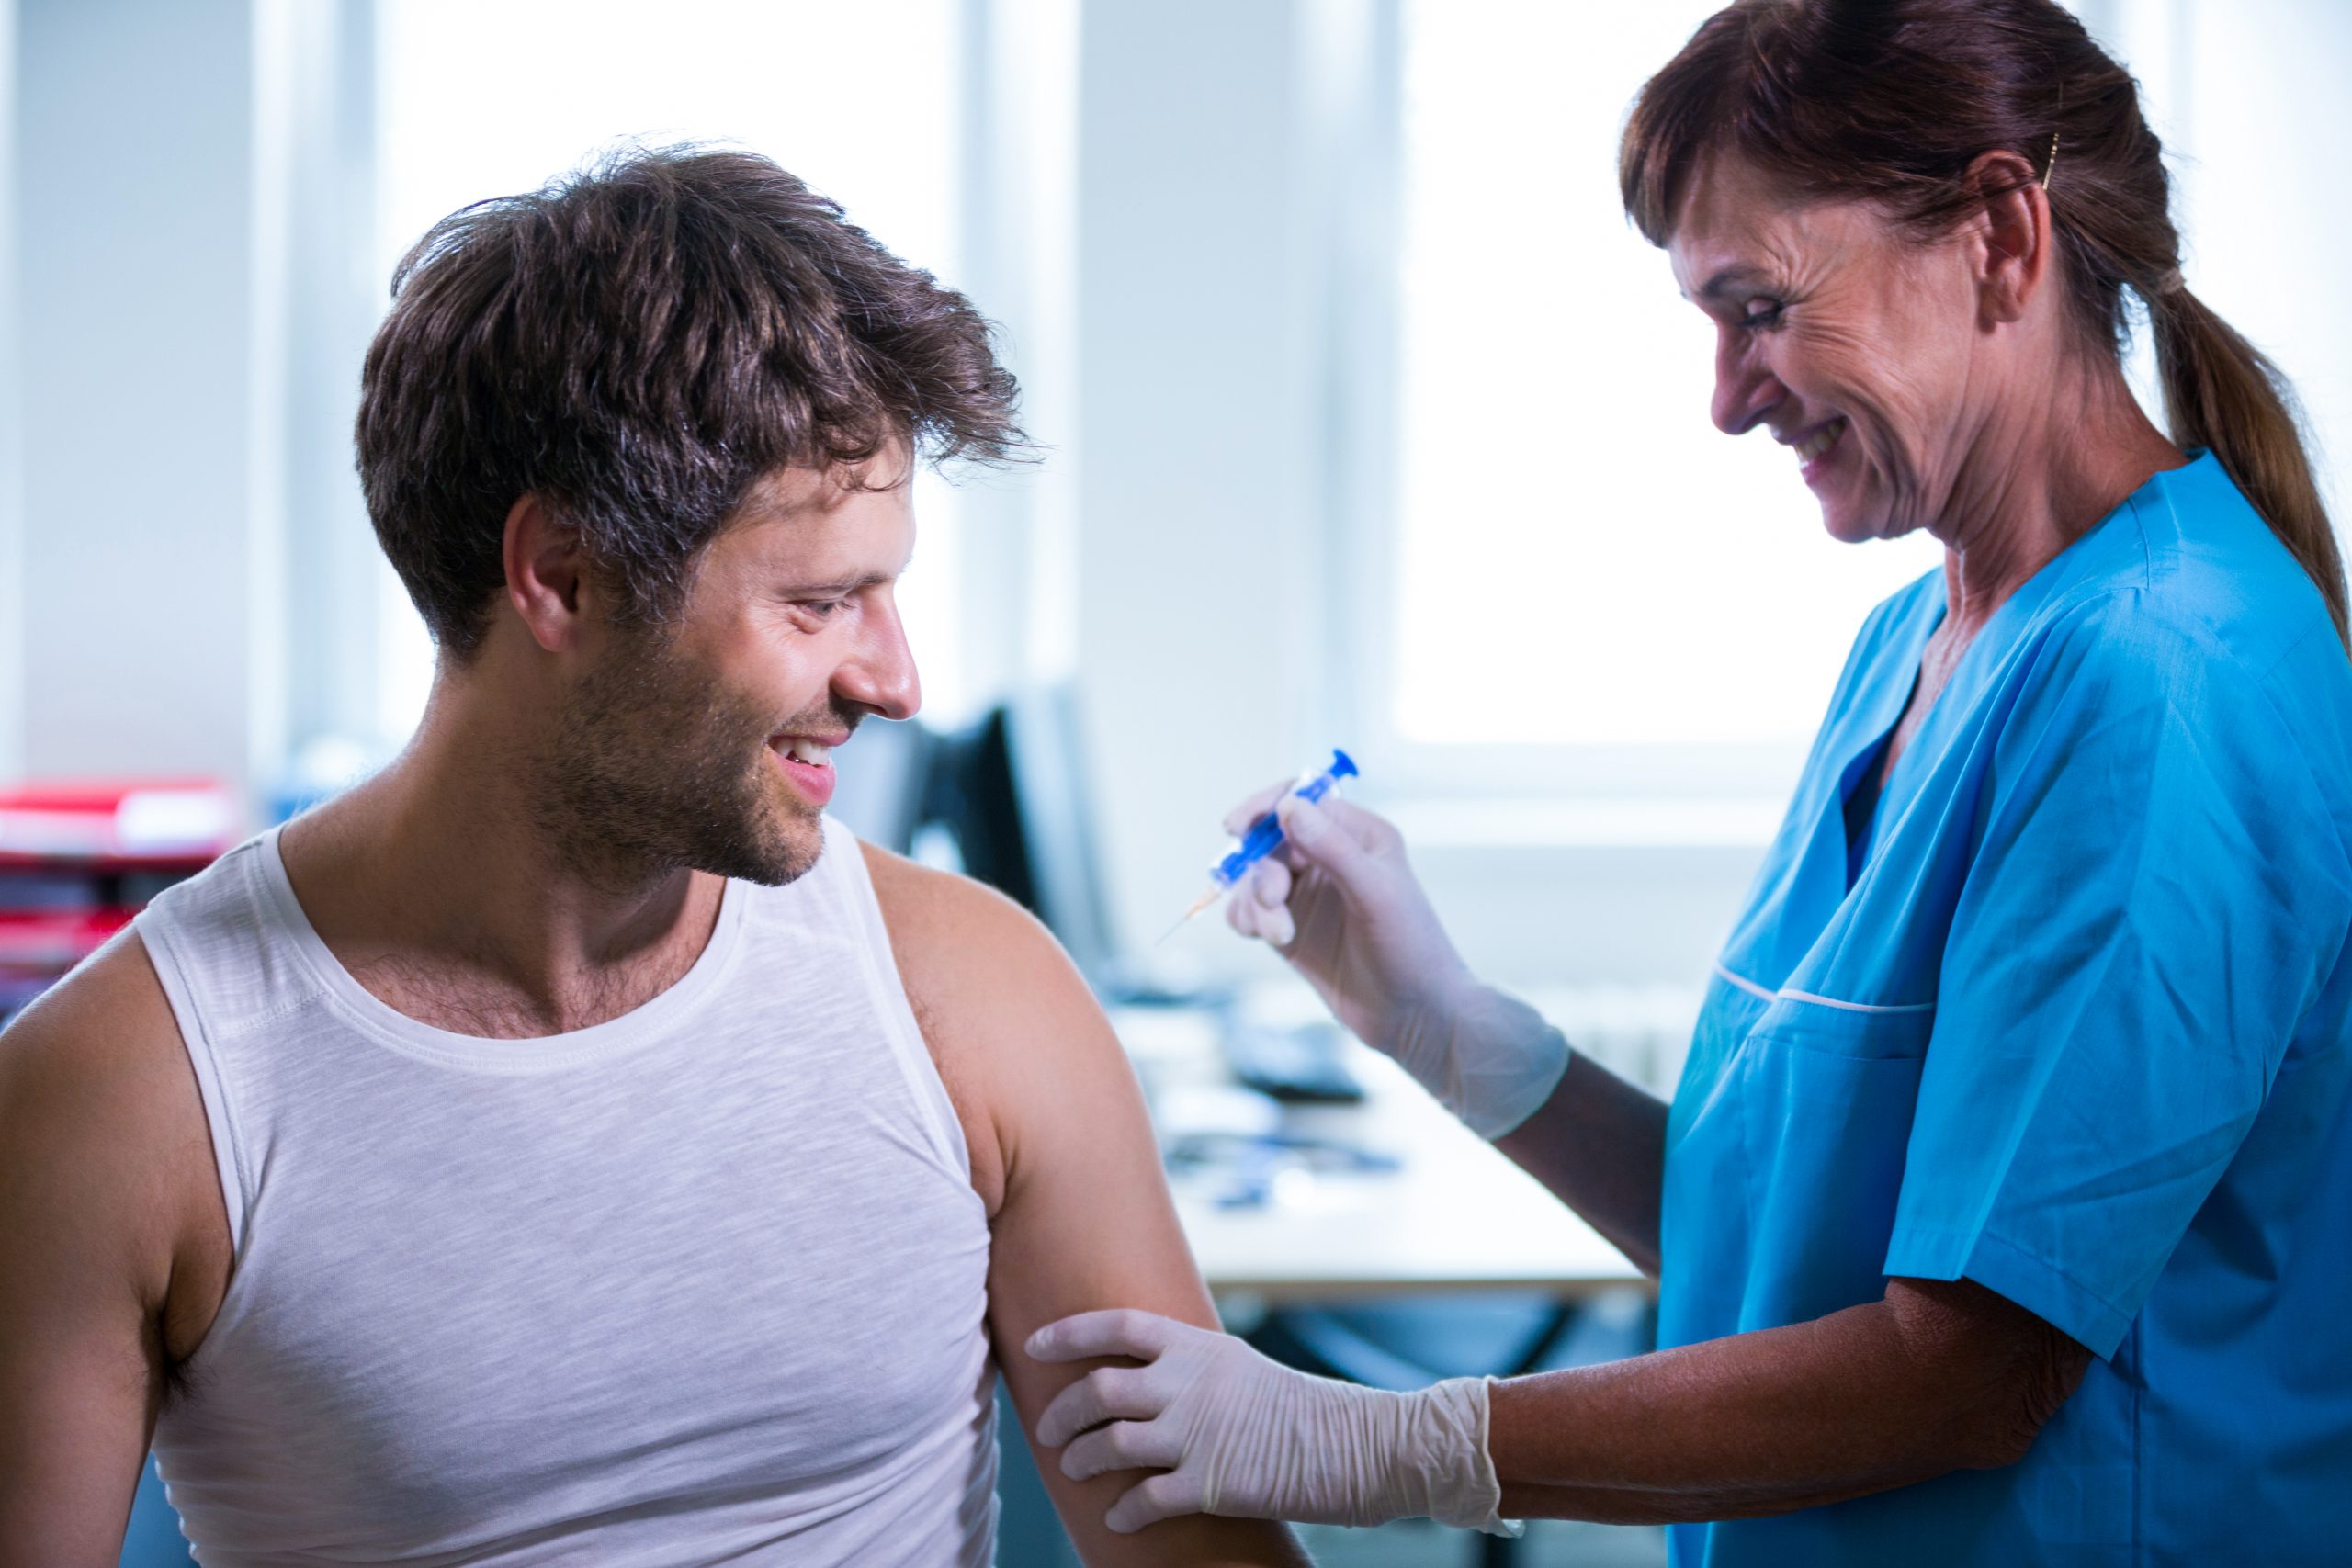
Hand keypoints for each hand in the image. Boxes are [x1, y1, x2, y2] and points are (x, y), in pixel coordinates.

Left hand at [1026, 1309, 1516, 1536]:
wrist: (1358, 1443)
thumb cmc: (1299, 1407)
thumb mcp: (1238, 1365)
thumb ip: (1190, 1365)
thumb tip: (1143, 1372)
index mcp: (1197, 1346)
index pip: (1115, 1326)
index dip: (1068, 1333)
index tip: (1035, 1345)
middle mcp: (1190, 1384)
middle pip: (1098, 1388)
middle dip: (1063, 1412)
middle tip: (1051, 1430)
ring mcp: (1198, 1433)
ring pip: (1110, 1444)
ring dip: (1082, 1460)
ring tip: (1075, 1470)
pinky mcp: (1212, 1483)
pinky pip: (1145, 1500)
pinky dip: (1122, 1512)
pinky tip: (1116, 1519)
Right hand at [1221, 784, 1568, 1137]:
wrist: (1415, 1018)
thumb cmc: (1411, 949)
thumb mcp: (1376, 893)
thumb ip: (1332, 847)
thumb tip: (1287, 805)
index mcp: (1359, 836)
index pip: (1301, 801)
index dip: (1265, 807)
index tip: (1236, 827)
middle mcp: (1330, 859)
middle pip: (1269, 841)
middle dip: (1261, 869)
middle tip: (1274, 901)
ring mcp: (1308, 895)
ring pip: (1254, 879)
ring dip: (1255, 903)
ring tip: (1279, 936)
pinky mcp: (1291, 930)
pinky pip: (1250, 911)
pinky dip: (1248, 920)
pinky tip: (1269, 938)